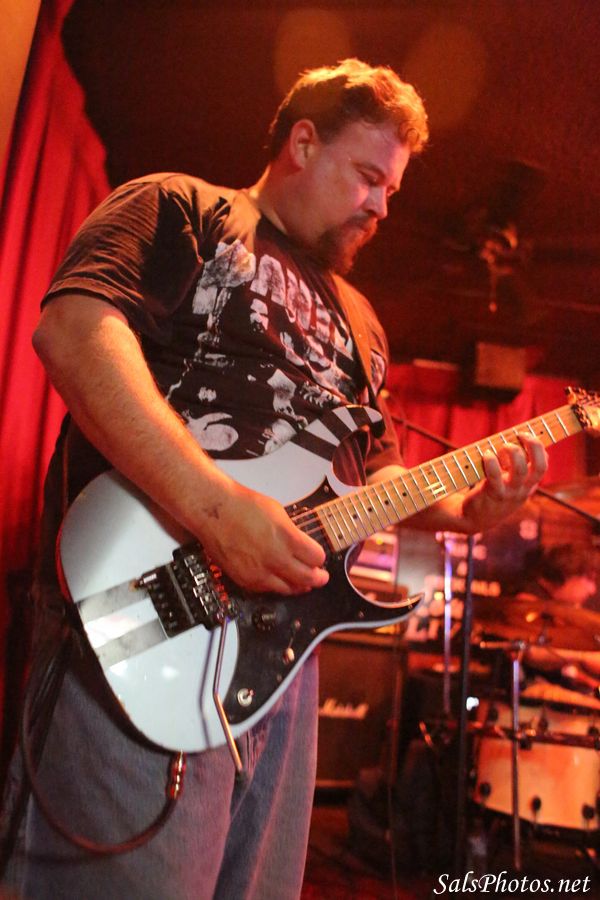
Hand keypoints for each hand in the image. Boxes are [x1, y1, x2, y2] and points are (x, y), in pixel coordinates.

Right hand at [194, 482, 328, 595]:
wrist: (214, 512)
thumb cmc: (241, 506)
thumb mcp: (278, 513)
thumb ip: (292, 534)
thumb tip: (301, 546)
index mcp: (287, 538)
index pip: (317, 558)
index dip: (320, 558)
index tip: (319, 558)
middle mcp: (275, 558)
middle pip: (308, 578)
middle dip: (318, 578)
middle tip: (321, 577)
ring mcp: (259, 572)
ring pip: (289, 589)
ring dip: (299, 586)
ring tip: (304, 584)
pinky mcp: (245, 580)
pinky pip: (268, 590)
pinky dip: (277, 587)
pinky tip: (280, 581)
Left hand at [462, 433, 547, 531]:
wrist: (475, 518)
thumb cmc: (491, 492)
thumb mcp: (508, 482)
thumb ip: (513, 465)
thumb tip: (512, 439)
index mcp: (528, 485)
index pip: (543, 465)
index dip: (539, 448)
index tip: (527, 435)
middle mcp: (523, 489)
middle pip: (540, 467)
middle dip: (534, 446)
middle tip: (521, 434)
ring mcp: (509, 493)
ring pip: (520, 470)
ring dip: (514, 452)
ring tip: (503, 445)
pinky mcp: (492, 494)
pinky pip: (495, 476)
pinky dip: (492, 462)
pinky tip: (487, 454)